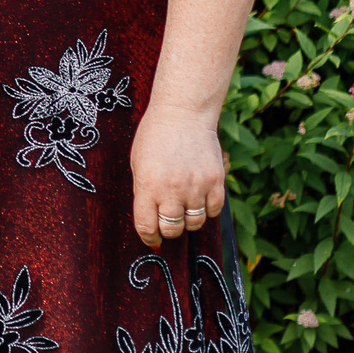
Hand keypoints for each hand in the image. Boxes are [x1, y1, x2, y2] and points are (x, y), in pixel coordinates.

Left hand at [128, 105, 225, 250]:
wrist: (183, 113)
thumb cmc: (155, 136)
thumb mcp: (138, 164)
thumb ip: (143, 192)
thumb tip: (150, 219)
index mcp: (148, 186)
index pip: (147, 227)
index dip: (149, 238)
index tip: (152, 239)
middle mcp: (172, 190)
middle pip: (172, 229)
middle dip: (168, 229)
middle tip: (168, 220)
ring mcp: (196, 186)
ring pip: (194, 223)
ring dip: (188, 220)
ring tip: (184, 206)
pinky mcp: (215, 181)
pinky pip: (213, 210)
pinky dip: (207, 209)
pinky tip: (199, 197)